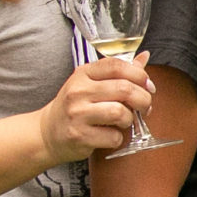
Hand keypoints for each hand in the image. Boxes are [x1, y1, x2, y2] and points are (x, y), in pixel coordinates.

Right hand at [32, 56, 153, 162]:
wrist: (48, 132)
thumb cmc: (76, 106)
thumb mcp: (91, 83)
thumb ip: (118, 72)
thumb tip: (144, 57)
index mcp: (83, 74)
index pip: (117, 65)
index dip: (139, 75)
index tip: (148, 86)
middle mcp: (78, 91)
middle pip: (125, 89)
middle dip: (143, 99)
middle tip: (144, 107)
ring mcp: (77, 113)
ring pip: (120, 113)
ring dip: (129, 120)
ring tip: (123, 121)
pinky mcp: (79, 135)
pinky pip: (113, 137)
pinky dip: (118, 138)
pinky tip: (110, 135)